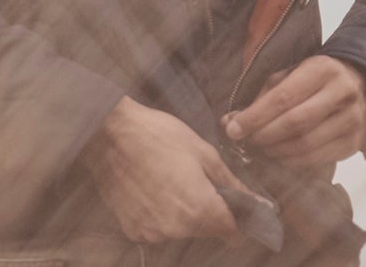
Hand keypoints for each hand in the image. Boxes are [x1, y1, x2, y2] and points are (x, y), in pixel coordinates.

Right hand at [79, 96, 246, 242]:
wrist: (106, 132)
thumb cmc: (156, 135)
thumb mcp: (203, 152)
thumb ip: (232, 184)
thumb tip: (258, 205)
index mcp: (200, 209)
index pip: (232, 232)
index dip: (235, 217)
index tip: (230, 203)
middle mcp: (178, 228)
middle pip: (206, 230)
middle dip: (206, 210)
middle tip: (191, 178)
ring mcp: (153, 231)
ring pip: (181, 230)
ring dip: (181, 213)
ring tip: (167, 180)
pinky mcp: (133, 229)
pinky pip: (157, 228)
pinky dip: (158, 214)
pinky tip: (150, 189)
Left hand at [222, 55, 365, 171]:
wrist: (360, 86)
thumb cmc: (315, 79)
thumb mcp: (290, 75)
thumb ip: (263, 96)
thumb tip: (230, 122)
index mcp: (321, 70)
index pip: (283, 97)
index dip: (255, 117)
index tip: (233, 129)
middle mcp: (341, 95)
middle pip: (295, 123)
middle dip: (264, 136)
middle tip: (245, 142)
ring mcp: (351, 121)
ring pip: (307, 145)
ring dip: (276, 152)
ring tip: (260, 150)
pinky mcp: (353, 143)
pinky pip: (318, 159)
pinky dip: (293, 162)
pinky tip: (279, 157)